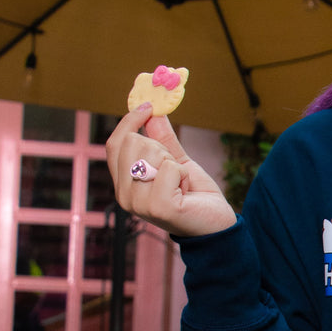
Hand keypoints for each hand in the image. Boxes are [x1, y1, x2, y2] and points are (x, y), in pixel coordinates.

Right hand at [106, 104, 237, 237]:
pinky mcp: (158, 207)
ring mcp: (139, 203)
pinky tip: (186, 192)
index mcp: (124, 184)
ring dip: (174, 163)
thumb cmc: (196, 196)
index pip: (115, 144)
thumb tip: (153, 112)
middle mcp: (125, 195)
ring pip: (151, 152)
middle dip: (161, 148)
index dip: (130, 121)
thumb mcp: (177, 161)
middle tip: (175, 170)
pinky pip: (169, 168)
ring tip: (180, 184)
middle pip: (133, 142)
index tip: (148, 107)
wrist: (217, 224)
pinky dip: (183, 174)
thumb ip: (163, 139)